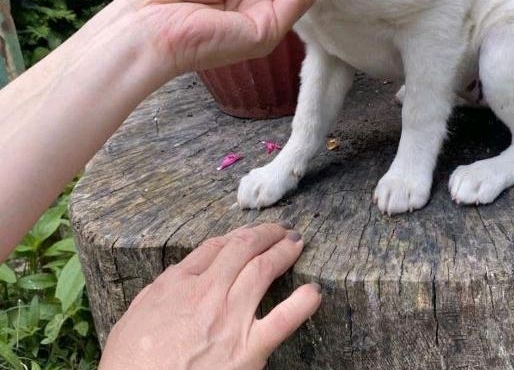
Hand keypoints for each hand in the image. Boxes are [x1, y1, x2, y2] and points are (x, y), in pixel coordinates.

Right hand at [99, 224, 320, 369]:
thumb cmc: (128, 366)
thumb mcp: (134, 317)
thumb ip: (160, 292)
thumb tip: (179, 278)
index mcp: (178, 284)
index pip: (215, 247)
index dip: (236, 237)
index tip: (248, 235)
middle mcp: (207, 293)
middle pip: (243, 248)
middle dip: (265, 234)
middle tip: (281, 229)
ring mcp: (230, 318)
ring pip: (264, 269)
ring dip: (284, 250)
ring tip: (297, 242)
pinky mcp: (248, 349)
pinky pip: (283, 320)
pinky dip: (302, 303)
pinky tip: (314, 292)